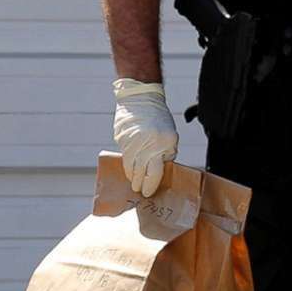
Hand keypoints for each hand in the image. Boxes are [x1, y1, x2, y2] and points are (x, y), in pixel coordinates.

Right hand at [112, 78, 178, 195]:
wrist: (141, 97)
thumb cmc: (158, 118)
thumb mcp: (170, 135)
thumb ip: (165, 152)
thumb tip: (160, 169)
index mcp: (163, 143)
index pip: (155, 172)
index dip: (150, 185)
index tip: (148, 193)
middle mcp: (147, 144)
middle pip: (140, 172)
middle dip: (139, 184)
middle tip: (139, 191)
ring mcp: (132, 142)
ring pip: (130, 166)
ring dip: (132, 176)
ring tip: (134, 182)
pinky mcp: (121, 138)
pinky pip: (124, 156)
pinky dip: (127, 163)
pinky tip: (130, 167)